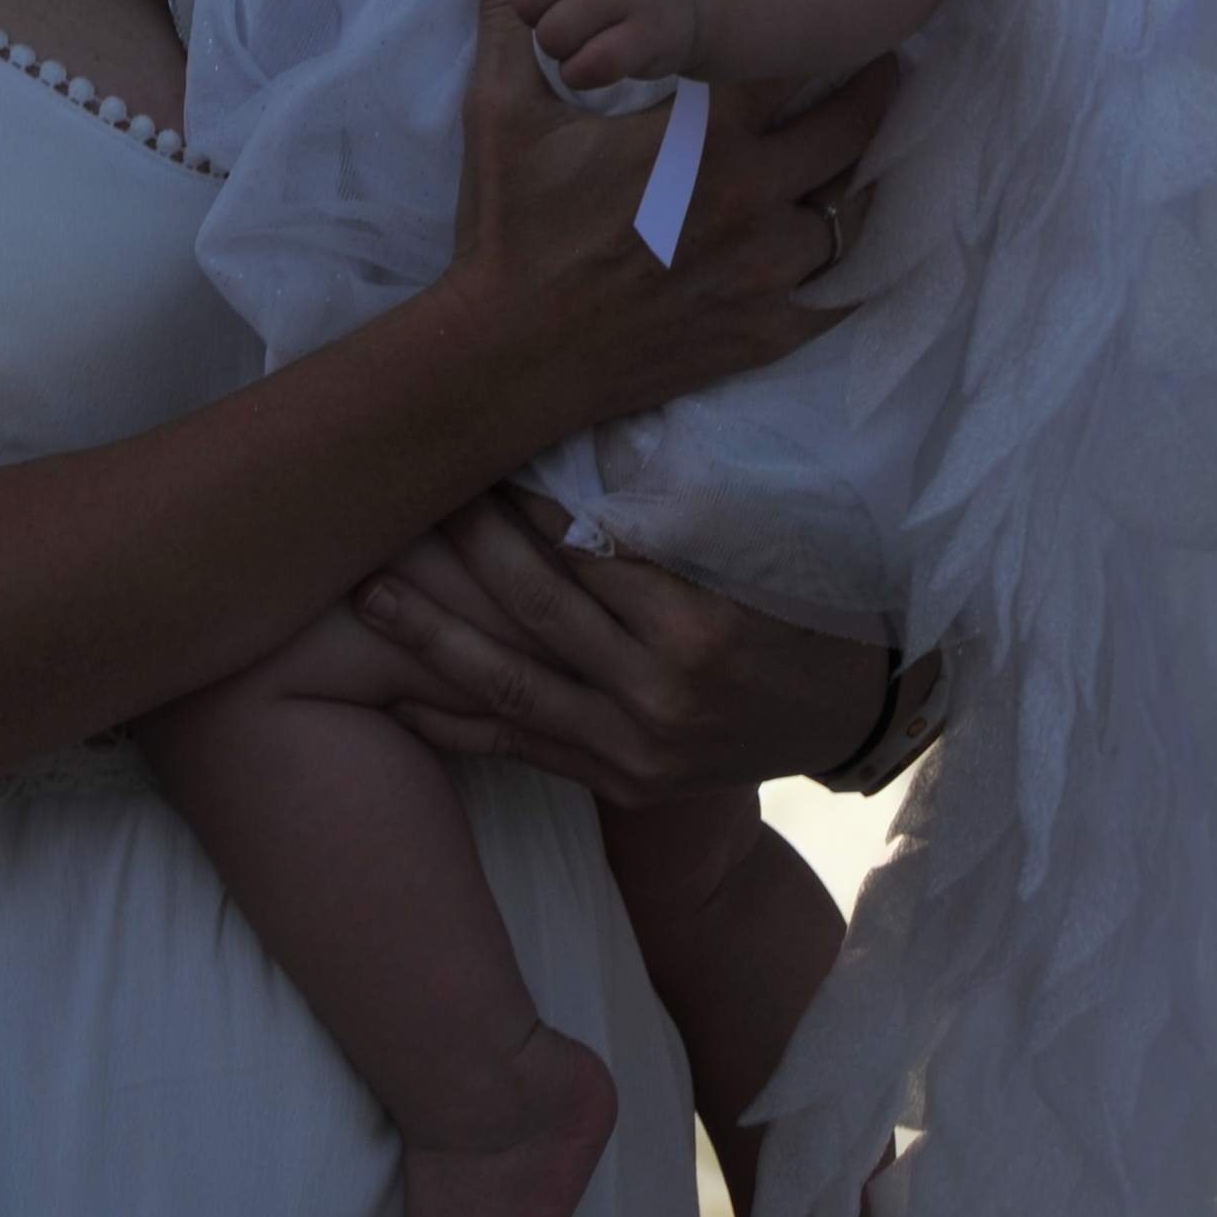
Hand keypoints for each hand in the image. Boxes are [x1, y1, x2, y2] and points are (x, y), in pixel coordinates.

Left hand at [354, 492, 903, 801]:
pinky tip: (395, 695)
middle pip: (537, 606)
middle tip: (410, 494)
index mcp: (704, 622)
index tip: (474, 449)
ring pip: (510, 685)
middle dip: (467, 546)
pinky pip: (521, 749)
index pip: (591, 545)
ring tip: (367, 593)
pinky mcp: (619, 782)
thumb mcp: (761, 548)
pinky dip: (454, 725)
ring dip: (431, 637)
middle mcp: (663, 691)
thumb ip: (676, 508)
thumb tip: (596, 434)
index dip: (526, 496)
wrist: (849, 716)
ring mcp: (637, 748)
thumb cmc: (805, 608)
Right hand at [445, 0, 893, 424]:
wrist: (509, 353)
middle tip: (880, 68)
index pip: (786, 63)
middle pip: (849, 128)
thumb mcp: (500, 114)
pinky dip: (846, 267)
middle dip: (870, 89)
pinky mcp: (763, 333)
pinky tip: (841, 241)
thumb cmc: (509, 229)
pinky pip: (838, 296)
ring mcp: (765, 273)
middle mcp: (751, 201)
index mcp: (701, 140)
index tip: (824, 16)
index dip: (809, 31)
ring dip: (856, 178)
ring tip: (858, 154)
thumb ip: (512, 21)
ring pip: (852, 213)